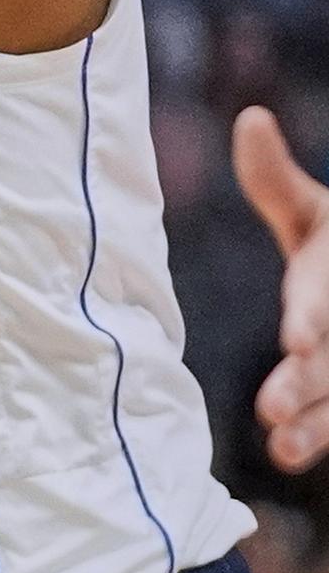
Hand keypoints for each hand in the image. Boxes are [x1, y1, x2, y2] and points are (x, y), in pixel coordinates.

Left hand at [242, 106, 328, 470]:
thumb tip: (251, 118)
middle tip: (269, 409)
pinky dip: (323, 434)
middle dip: (309, 384)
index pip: (323, 295)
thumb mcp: (318, 216)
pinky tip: (288, 454)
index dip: (311, 317)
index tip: (294, 339)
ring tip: (279, 446)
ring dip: (318, 424)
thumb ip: (276, 183)